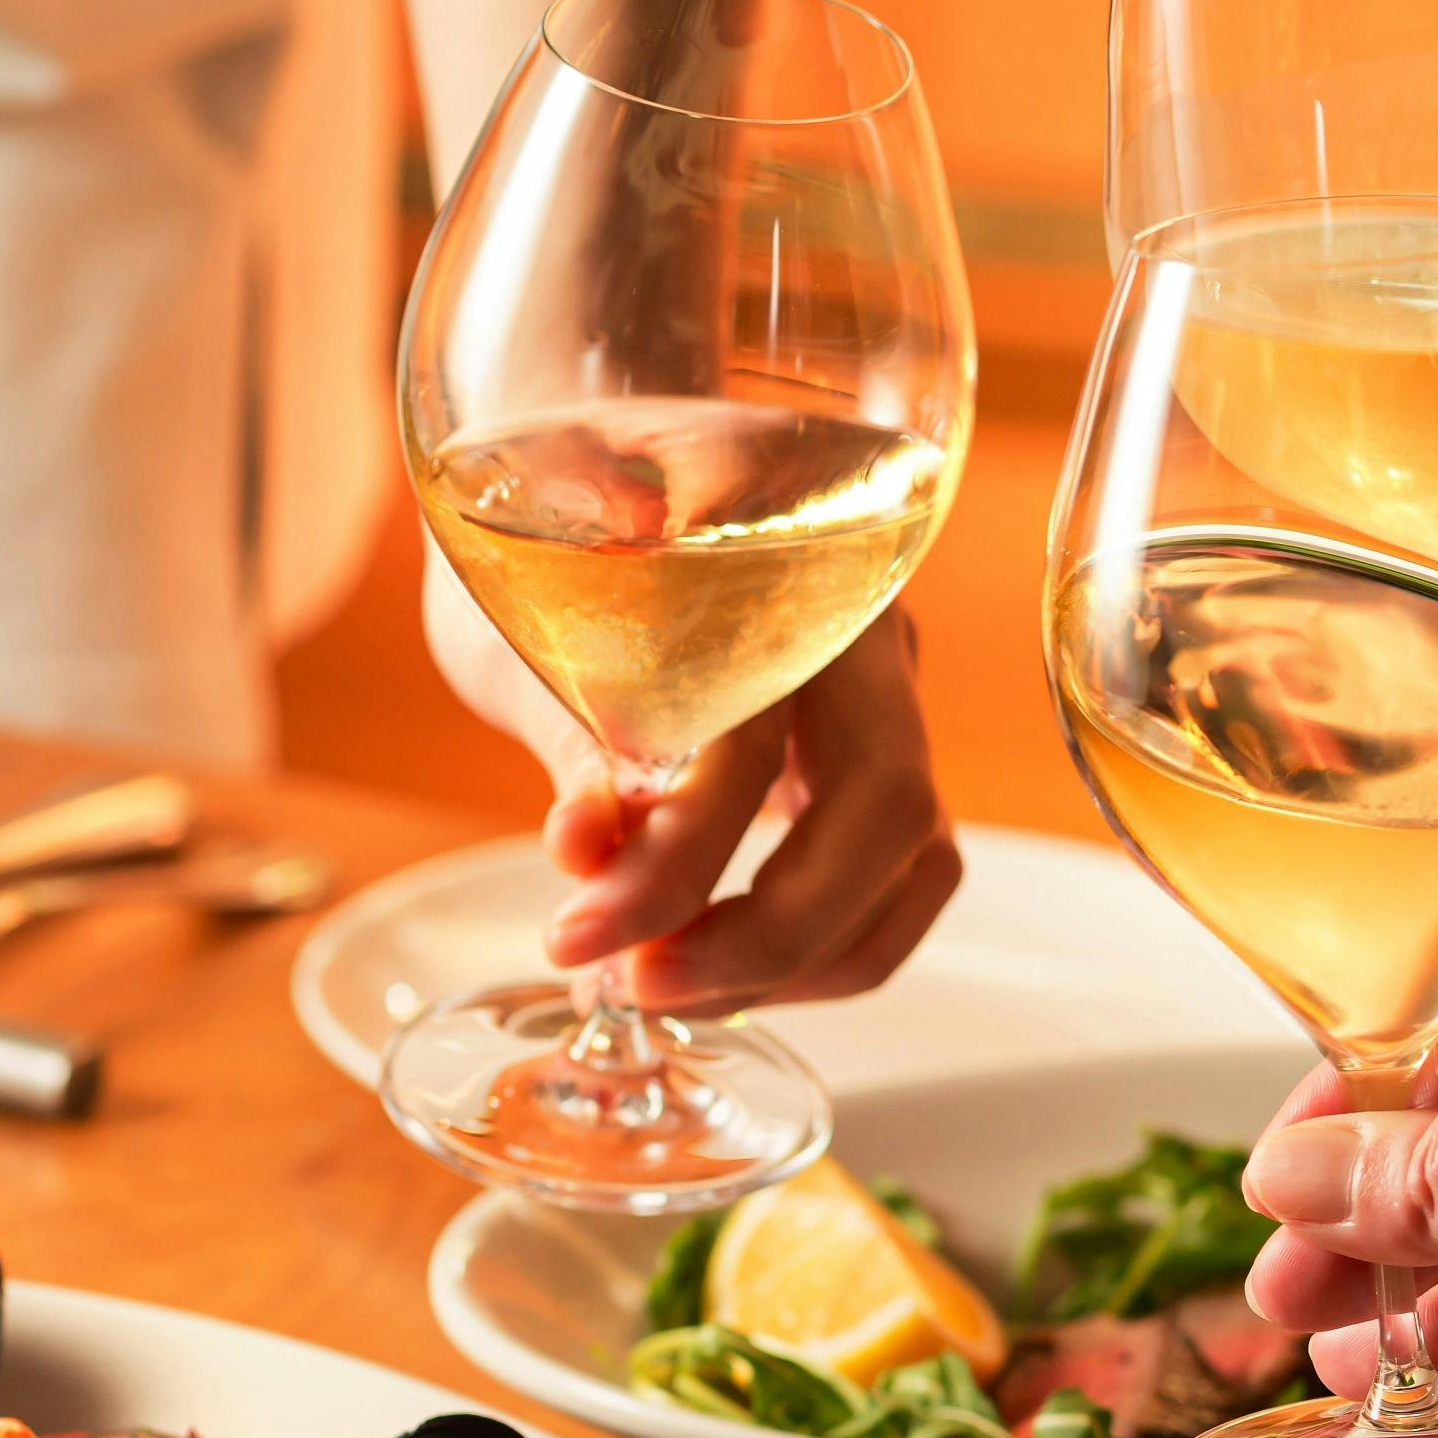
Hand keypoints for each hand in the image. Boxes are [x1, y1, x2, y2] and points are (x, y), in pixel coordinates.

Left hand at [425, 558, 957, 1010]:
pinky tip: (733, 961)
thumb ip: (573, 741)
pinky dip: (835, 941)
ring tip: (683, 987)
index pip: (751, 740)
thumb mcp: (521, 621)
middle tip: (649, 987)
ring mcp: (887, 682)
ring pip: (917, 851)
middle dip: (772, 935)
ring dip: (812, 955)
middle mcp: (858, 616)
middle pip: (883, 806)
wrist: (599, 450)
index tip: (578, 937)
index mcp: (772, 554)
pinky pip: (906, 867)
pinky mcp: (884, 742)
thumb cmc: (547, 523)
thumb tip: (587, 855)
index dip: (668, 863)